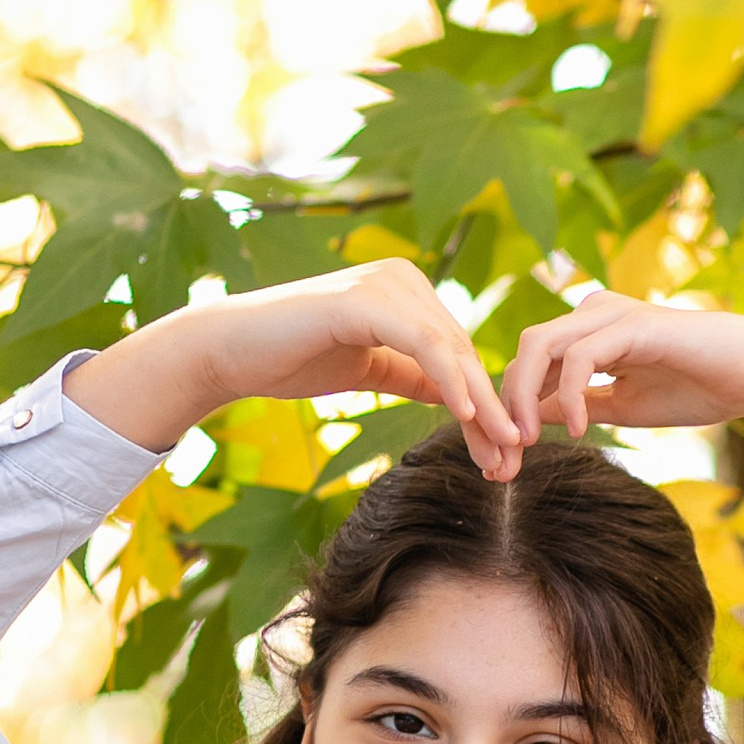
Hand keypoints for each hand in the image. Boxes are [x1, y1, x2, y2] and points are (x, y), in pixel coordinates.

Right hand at [67, 263, 520, 473]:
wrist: (229, 352)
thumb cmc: (291, 359)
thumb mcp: (369, 369)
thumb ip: (413, 375)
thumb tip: (459, 398)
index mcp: (408, 292)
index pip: (461, 355)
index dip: (487, 407)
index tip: (506, 458)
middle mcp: (403, 278)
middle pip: (464, 354)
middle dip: (492, 413)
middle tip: (513, 465)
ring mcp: (384, 283)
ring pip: (450, 350)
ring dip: (480, 405)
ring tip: (501, 451)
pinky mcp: (363, 300)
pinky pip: (421, 342)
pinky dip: (448, 377)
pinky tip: (466, 415)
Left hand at [499, 290, 743, 523]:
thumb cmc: (698, 388)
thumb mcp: (622, 406)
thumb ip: (577, 406)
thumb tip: (531, 420)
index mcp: (590, 332)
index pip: (532, 362)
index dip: (512, 407)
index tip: (507, 458)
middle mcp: (594, 313)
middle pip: (526, 350)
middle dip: (508, 403)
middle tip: (507, 453)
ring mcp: (612, 314)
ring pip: (541, 345)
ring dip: (525, 398)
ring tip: (529, 441)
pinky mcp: (633, 324)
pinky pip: (580, 356)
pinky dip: (570, 395)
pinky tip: (579, 428)